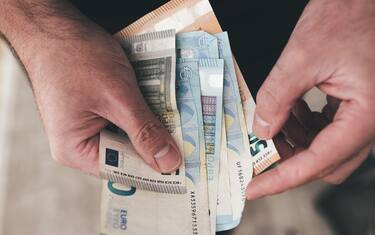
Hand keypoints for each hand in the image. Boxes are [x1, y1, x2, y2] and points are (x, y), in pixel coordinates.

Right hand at [0, 0, 180, 174]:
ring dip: (150, 124)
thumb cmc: (76, 57)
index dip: (153, 168)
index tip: (184, 165)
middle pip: (127, 153)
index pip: (122, 171)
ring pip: (128, 134)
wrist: (55, 25)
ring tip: (178, 120)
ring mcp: (87, 124)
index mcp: (75, 150)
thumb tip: (168, 164)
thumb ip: (144, 132)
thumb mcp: (117, 97)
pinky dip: (141, 111)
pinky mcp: (95, 109)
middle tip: (188, 140)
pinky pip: (123, 118)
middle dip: (154, 143)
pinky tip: (160, 104)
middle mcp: (79, 142)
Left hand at [247, 0, 374, 199]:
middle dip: (289, 162)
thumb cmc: (347, 16)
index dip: (281, 180)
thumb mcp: (303, 57)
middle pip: (324, 163)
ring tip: (271, 125)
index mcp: (365, 116)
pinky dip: (304, 127)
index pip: (317, 163)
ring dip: (295, 143)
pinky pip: (327, 129)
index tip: (254, 189)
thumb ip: (278, 97)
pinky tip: (289, 111)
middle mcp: (368, 121)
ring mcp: (362, 114)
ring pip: (325, 148)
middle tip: (260, 155)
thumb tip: (262, 130)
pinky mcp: (354, 104)